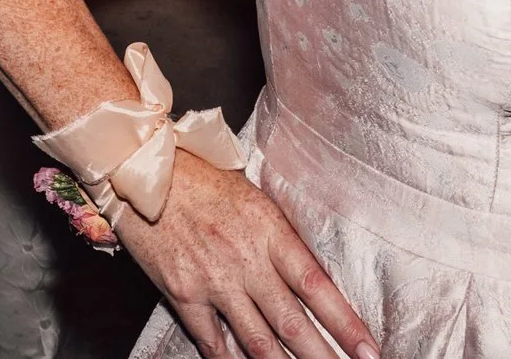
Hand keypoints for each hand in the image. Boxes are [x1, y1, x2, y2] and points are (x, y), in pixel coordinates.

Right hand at [119, 152, 377, 358]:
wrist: (141, 170)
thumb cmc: (199, 175)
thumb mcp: (252, 197)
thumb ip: (278, 237)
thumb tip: (306, 277)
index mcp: (269, 230)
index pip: (317, 286)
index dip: (346, 323)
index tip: (369, 349)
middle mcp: (244, 260)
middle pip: (293, 323)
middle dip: (324, 357)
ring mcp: (213, 281)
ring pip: (258, 341)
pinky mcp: (182, 293)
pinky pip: (212, 341)